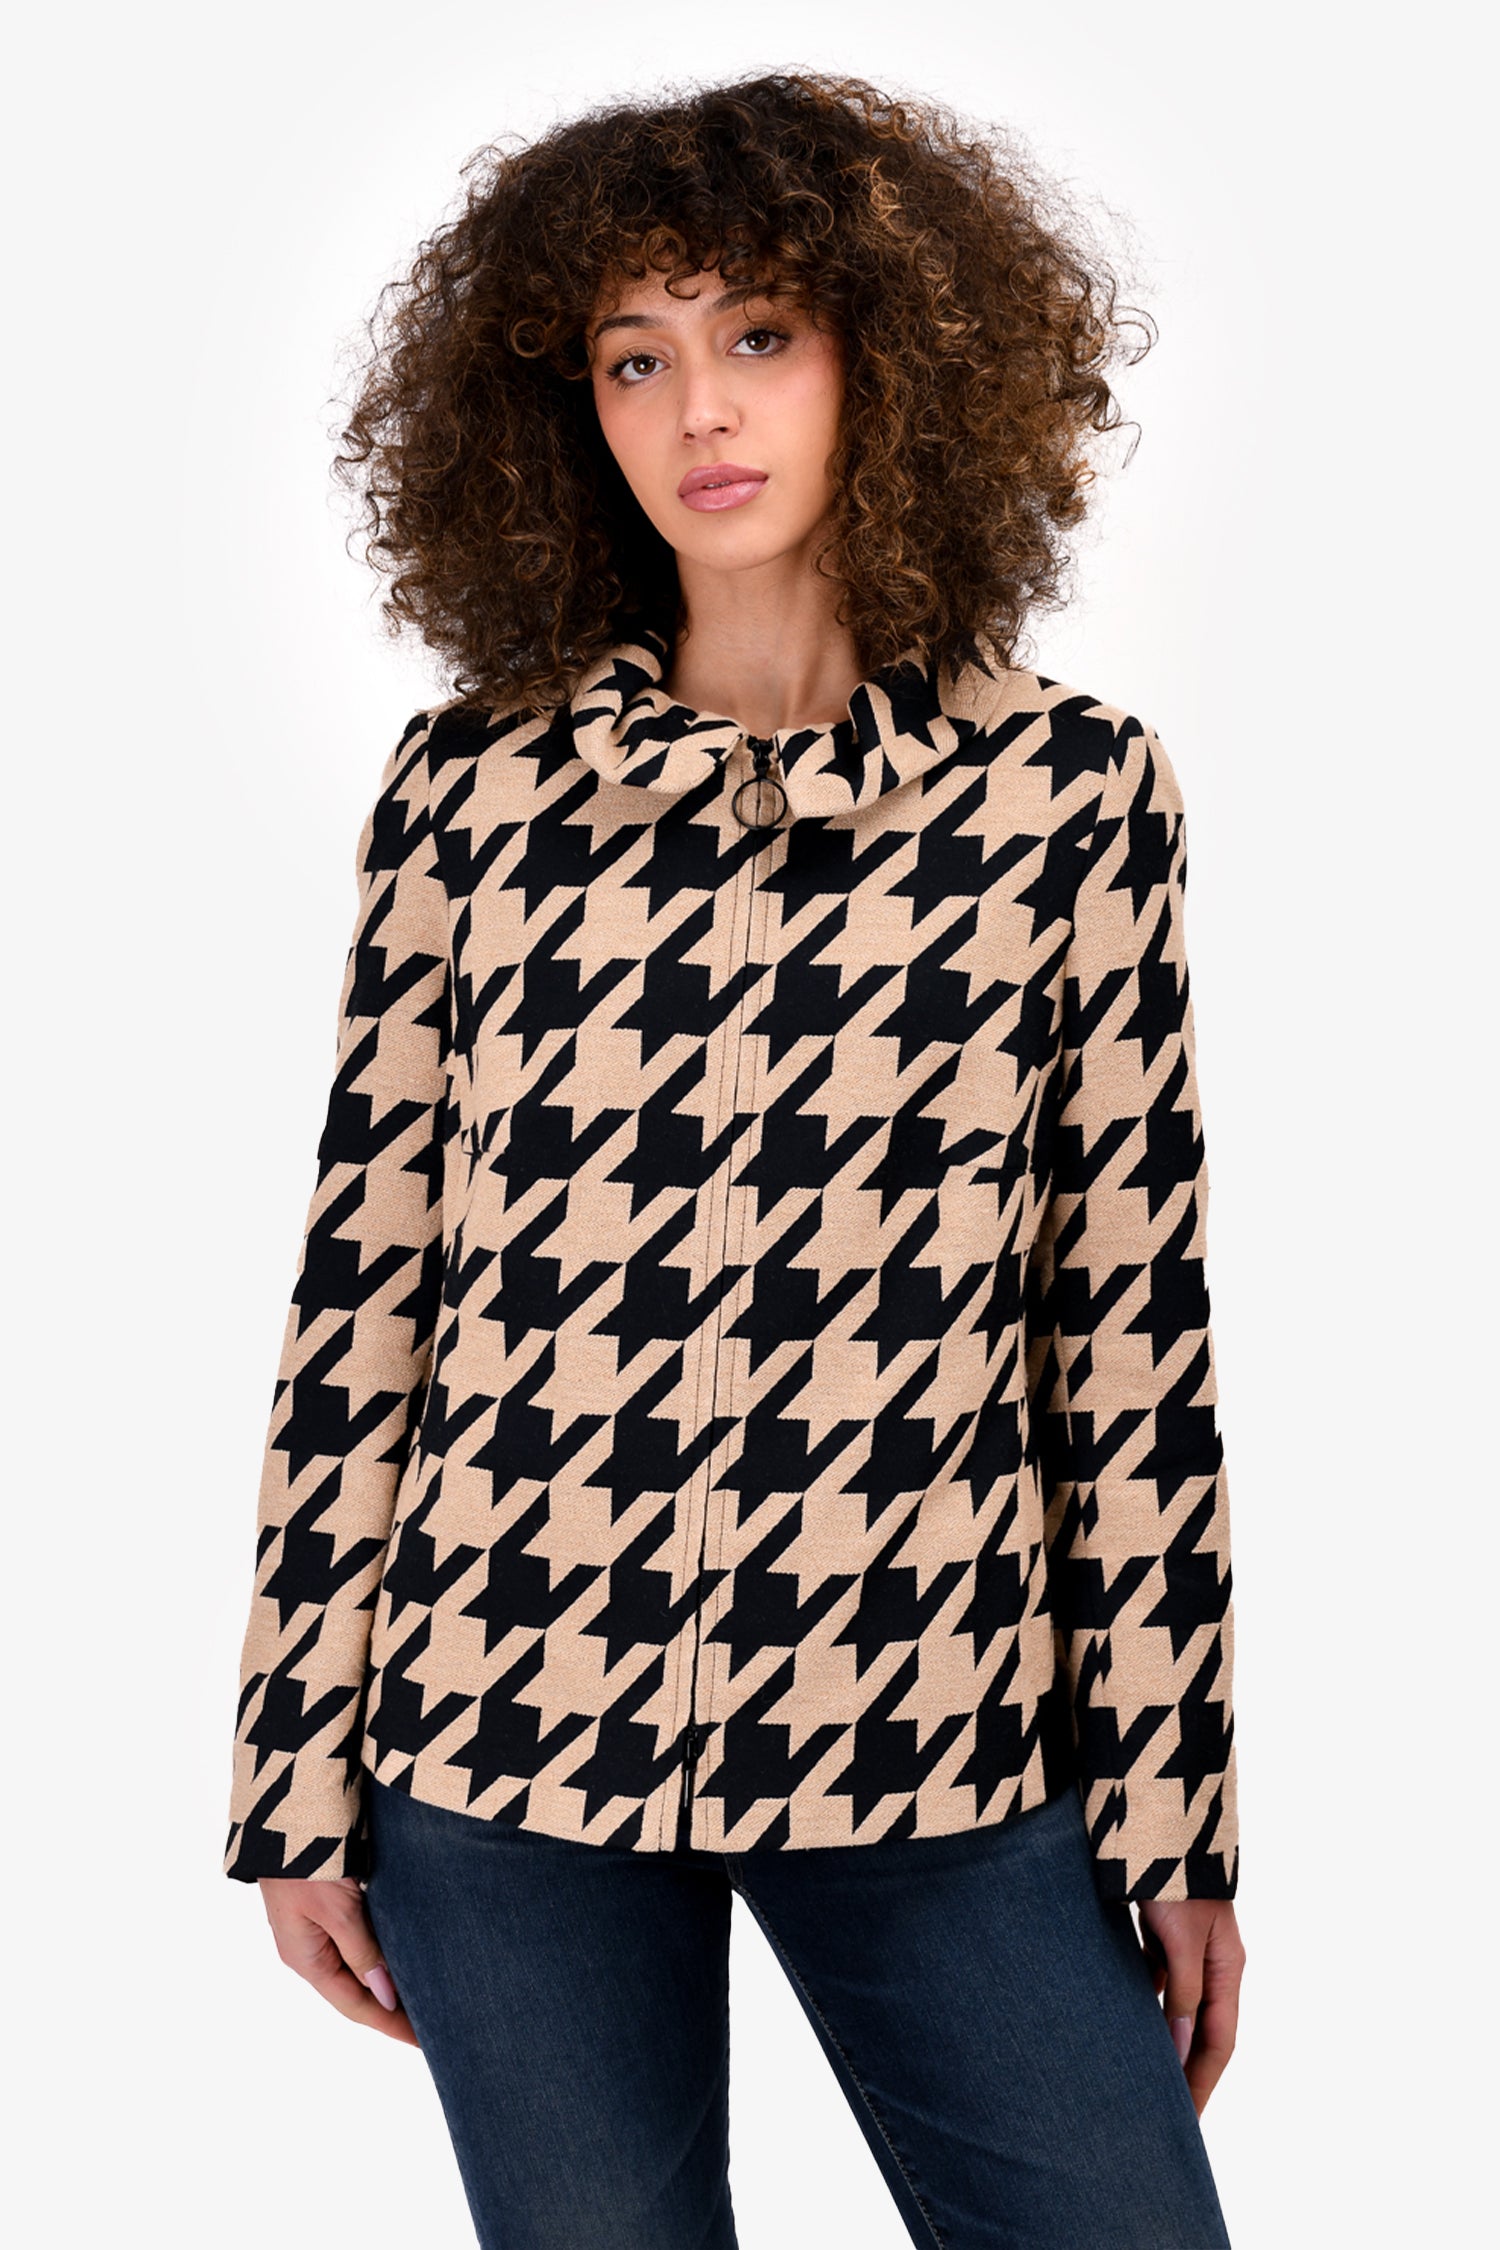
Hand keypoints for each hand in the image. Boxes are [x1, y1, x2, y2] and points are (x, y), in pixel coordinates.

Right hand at [258, 1875, 418, 2046]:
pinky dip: (382, 1955)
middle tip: (435, 2025)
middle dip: (393, 2011)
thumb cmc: (307, 1859)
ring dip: (389, 1984)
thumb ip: (362, 1952)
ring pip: (359, 1967)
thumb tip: (385, 1996)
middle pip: (357, 1992)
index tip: (425, 2041)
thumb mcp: (336, 1909)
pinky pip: (358, 1941)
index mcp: (307, 1959)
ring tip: (426, 1998)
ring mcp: (316, 1929)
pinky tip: (404, 1958)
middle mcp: (311, 1950)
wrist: (288, 1810)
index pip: (356, 2006)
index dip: (391, 2025)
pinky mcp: (327, 1906)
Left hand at [1135, 1897, 1243, 2115]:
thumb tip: (1180, 2043)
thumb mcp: (1181, 1939)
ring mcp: (1187, 1946)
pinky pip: (1156, 1980)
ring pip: (1176, 2006)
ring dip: (1161, 2039)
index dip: (1202, 2083)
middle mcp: (1212, 1961)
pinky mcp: (1163, 1931)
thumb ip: (1182, 1991)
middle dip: (1184, 2071)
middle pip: (1201, 2029)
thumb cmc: (1173, 1876)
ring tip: (1138, 2073)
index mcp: (1227, 1966)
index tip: (1186, 2121)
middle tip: (1160, 2110)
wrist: (1158, 1818)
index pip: (1219, 2041)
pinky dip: (1143, 2003)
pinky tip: (1120, 2018)